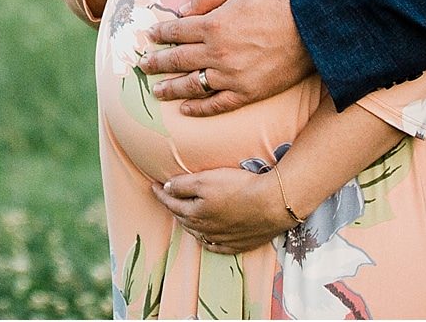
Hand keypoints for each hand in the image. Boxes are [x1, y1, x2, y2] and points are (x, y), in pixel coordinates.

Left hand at [141, 0, 313, 115]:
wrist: (313, 30)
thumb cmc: (278, 1)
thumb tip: (182, 10)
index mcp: (214, 24)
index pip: (177, 31)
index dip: (161, 34)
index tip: (150, 36)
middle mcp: (217, 53)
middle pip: (178, 59)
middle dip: (157, 62)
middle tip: (143, 65)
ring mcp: (231, 76)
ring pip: (192, 85)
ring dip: (171, 88)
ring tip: (157, 90)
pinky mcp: (246, 93)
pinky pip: (216, 105)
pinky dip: (199, 109)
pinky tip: (186, 109)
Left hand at [152, 168, 291, 255]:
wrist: (272, 204)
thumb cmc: (239, 188)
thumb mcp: (206, 180)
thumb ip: (183, 185)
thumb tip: (166, 188)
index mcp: (195, 214)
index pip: (171, 203)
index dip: (161, 193)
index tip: (153, 186)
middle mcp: (206, 230)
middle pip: (184, 219)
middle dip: (174, 208)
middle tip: (168, 198)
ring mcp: (223, 239)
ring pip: (199, 234)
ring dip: (190, 224)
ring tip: (185, 215)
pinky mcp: (239, 243)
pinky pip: (218, 246)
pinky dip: (209, 241)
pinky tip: (208, 239)